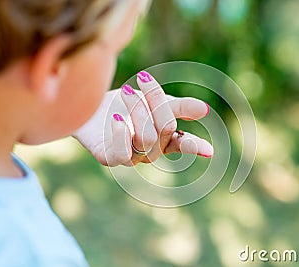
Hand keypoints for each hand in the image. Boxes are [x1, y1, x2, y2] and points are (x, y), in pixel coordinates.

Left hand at [73, 71, 212, 166]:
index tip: (209, 151)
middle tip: (142, 79)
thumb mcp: (154, 100)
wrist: (89, 104)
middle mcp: (150, 151)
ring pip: (146, 139)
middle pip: (165, 130)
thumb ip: (178, 106)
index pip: (182, 144)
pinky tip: (117, 117)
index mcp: (164, 138)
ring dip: (138, 110)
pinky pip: (121, 154)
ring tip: (126, 90)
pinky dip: (121, 133)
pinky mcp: (109, 158)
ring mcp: (131, 157)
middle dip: (155, 101)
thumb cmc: (126, 102)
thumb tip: (205, 110)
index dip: (194, 146)